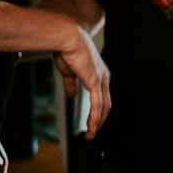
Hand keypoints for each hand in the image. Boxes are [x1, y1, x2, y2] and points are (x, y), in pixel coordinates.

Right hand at [56, 24, 110, 139]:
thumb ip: (72, 84)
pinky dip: (94, 118)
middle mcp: (104, 77)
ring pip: (103, 107)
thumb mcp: (69, 71)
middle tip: (92, 132)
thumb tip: (72, 95)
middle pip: (106, 104)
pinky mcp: (95, 81)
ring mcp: (101, 79)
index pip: (102, 97)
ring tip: (91, 134)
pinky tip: (91, 127)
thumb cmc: (66, 50)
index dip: (98, 111)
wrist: (67, 38)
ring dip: (97, 123)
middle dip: (100, 120)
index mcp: (99, 74)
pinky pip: (97, 104)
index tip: (92, 122)